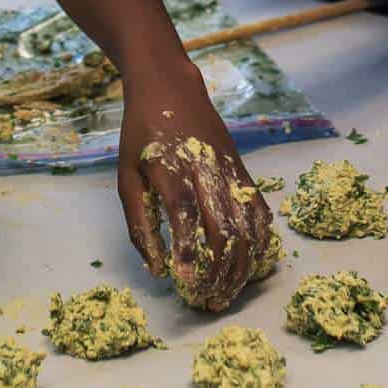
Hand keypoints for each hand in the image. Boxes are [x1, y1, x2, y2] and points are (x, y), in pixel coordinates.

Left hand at [116, 56, 275, 313]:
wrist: (170, 87)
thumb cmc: (141, 134)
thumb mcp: (126, 175)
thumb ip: (138, 222)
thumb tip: (156, 268)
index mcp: (169, 167)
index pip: (184, 212)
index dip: (188, 248)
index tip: (184, 280)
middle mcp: (205, 168)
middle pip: (223, 225)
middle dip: (218, 269)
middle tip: (208, 299)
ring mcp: (229, 168)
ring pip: (248, 223)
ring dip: (242, 263)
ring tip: (230, 290)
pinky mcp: (243, 169)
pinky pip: (260, 210)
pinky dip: (261, 239)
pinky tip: (253, 263)